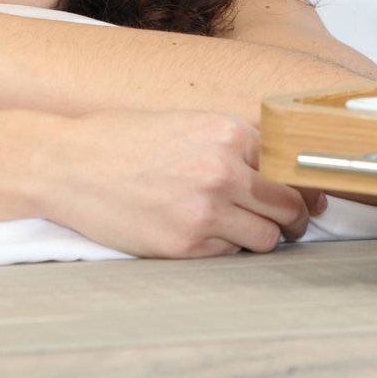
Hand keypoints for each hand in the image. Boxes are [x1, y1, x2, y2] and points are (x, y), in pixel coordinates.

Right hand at [39, 109, 326, 258]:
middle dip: (295, 218)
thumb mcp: (188, 123)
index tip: (308, 196)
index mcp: (229, 132)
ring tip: (243, 230)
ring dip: (262, 237)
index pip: (291, 165)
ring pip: (267, 237)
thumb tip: (281, 171)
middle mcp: (224, 170)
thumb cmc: (124, 140)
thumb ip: (233, 145)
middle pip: (289, 205)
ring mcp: (206, 209)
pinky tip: (203, 233)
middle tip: (291, 223)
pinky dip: (225, 248)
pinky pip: (229, 254)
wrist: (68, 163)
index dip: (303, 184)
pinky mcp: (185, 243)